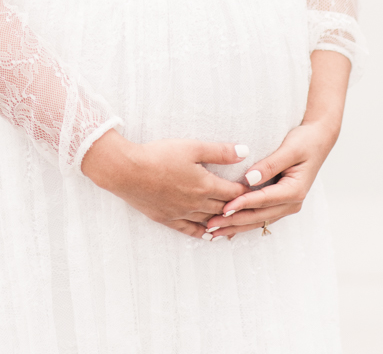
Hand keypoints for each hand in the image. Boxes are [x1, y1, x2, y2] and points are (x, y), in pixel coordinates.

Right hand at [81, 130, 248, 239]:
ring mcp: (182, 213)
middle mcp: (197, 204)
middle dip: (238, 208)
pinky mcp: (168, 218)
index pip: (233, 192)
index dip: (245, 191)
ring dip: (224, 223)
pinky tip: (210, 235)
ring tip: (235, 223)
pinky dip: (203, 233)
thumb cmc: (158, 155)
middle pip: (224, 208)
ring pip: (210, 221)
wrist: (127, 171)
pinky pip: (190, 230)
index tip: (255, 190)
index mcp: (205, 186)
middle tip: (250, 208)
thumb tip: (245, 152)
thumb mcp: (191, 147)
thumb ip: (219, 152)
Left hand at [202, 120, 337, 238]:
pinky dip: (244, 222)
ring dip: (236, 226)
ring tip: (214, 231)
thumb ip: (270, 164)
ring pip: (258, 220)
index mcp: (295, 191)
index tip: (224, 207)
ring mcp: (286, 205)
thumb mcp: (290, 149)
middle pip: (258, 216)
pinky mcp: (280, 202)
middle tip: (211, 225)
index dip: (243, 204)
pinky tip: (229, 228)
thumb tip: (250, 178)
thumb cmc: (305, 142)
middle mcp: (292, 203)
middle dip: (234, 221)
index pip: (263, 200)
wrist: (318, 141)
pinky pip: (260, 216)